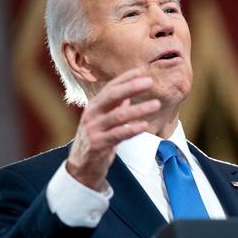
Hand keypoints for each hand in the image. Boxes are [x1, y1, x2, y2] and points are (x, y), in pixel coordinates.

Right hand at [66, 68, 160, 191]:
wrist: (81, 167)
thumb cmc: (96, 140)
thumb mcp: (103, 120)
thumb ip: (114, 107)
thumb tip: (128, 94)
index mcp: (94, 106)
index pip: (111, 87)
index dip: (126, 78)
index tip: (142, 71)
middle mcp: (92, 114)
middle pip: (112, 96)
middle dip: (131, 87)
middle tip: (149, 82)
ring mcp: (94, 129)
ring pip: (118, 116)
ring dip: (138, 109)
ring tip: (156, 104)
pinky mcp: (98, 144)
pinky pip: (117, 135)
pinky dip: (131, 129)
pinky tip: (144, 125)